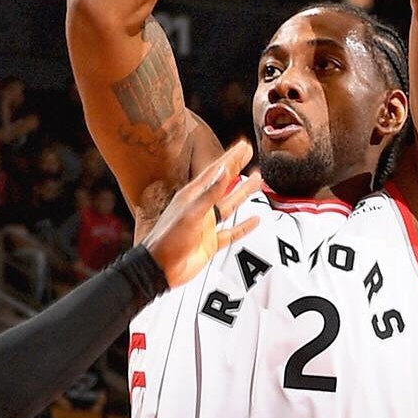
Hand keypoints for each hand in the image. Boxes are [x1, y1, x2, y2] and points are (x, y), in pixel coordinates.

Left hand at [142, 138, 260, 286]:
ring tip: (257, 179)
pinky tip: (255, 220)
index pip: (215, 172)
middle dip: (237, 167)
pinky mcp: (210, 242)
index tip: (244, 147)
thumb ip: (209, 193)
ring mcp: (206, 225)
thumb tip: (224, 171)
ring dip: (243, 193)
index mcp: (192, 196)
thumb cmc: (168, 240)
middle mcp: (200, 208)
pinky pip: (232, 232)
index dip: (230, 158)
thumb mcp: (191, 213)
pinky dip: (244, 226)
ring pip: (230, 205)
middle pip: (224, 183)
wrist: (160, 270)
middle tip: (249, 153)